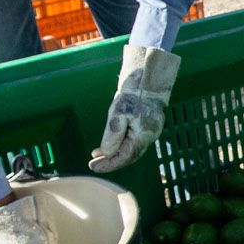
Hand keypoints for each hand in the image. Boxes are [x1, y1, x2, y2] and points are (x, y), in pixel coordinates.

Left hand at [89, 45, 181, 172]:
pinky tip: (110, 142)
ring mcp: (150, 130)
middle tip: (94, 163)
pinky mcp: (147, 123)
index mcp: (142, 135)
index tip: (93, 166)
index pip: (125, 157)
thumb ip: (112, 135)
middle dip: (111, 161)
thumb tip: (107, 153)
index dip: (108, 164)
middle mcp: (149, 136)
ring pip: (131, 148)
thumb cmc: (134, 92)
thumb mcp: (118, 112)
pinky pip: (133, 140)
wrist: (148, 76)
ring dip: (115, 152)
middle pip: (129, 155)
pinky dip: (121, 144)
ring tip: (98, 153)